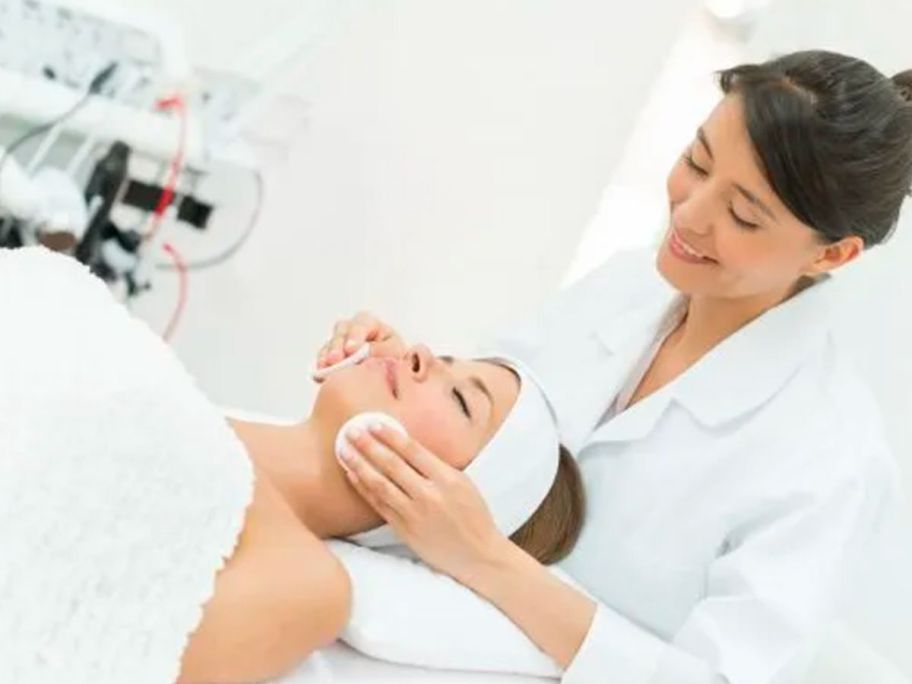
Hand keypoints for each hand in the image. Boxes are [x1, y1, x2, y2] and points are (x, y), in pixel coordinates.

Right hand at [315, 311, 406, 372]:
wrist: (389, 377)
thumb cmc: (394, 359)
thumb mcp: (394, 352)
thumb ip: (380, 350)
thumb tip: (363, 351)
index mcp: (372, 325)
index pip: (361, 323)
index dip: (355, 335)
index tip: (351, 350)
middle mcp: (354, 331)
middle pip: (341, 330)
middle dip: (338, 345)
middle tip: (336, 359)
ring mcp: (341, 342)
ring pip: (330, 343)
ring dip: (328, 356)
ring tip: (328, 367)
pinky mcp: (332, 357)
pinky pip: (323, 357)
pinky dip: (322, 365)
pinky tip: (321, 373)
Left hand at [339, 422, 505, 584]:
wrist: (477, 554)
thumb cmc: (473, 516)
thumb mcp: (463, 483)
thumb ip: (437, 467)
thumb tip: (407, 448)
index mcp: (447, 478)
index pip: (412, 451)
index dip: (390, 436)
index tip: (374, 424)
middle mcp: (429, 495)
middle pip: (392, 464)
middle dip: (369, 445)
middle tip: (352, 431)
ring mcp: (414, 514)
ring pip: (380, 484)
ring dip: (359, 465)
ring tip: (344, 451)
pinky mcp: (404, 530)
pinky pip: (379, 505)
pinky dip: (364, 489)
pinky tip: (353, 476)